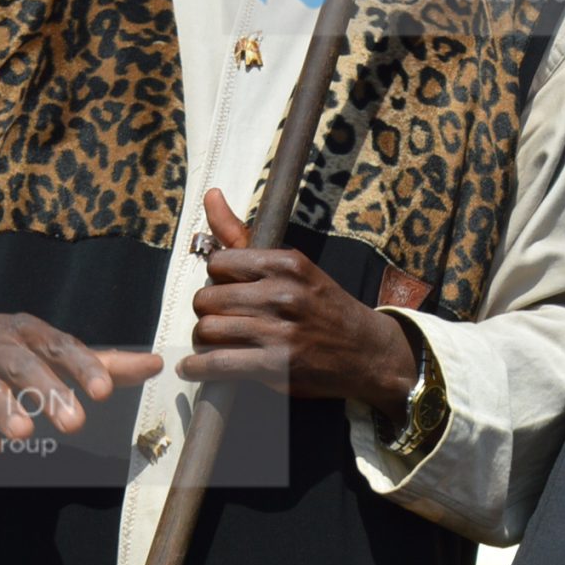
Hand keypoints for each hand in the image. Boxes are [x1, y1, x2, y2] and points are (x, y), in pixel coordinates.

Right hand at [0, 309, 160, 457]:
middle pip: (25, 365)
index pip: (62, 346)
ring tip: (24, 434)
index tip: (104, 391)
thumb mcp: (47, 348)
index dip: (84, 367)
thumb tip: (156, 365)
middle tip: (75, 424)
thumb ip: (101, 361)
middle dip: (49, 392)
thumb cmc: (1, 348)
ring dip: (5, 408)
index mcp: (31, 332)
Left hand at [179, 190, 419, 421]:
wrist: (367, 350)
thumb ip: (242, 236)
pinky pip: (215, 363)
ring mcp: (279, 331)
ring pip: (206, 331)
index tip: (229, 289)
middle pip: (206, 299)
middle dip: (207, 311)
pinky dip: (198, 368)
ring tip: (216, 343)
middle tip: (222, 319)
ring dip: (204, 340)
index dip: (218, 279)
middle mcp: (283, 294)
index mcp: (287, 264)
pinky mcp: (275, 366)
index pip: (218, 263)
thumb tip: (211, 195)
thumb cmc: (323, 305)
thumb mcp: (293, 267)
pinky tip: (197, 368)